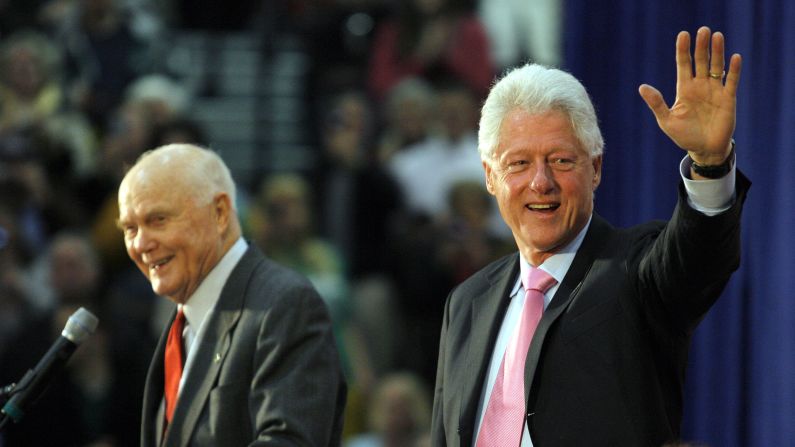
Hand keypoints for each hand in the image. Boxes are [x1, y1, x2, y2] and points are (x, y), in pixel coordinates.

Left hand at [639, 26, 741, 164]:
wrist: (704, 150)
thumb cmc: (684, 135)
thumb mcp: (667, 120)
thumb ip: (657, 103)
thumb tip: (642, 87)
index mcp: (685, 89)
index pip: (683, 65)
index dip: (683, 50)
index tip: (683, 34)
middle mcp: (700, 86)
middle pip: (701, 61)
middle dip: (701, 46)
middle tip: (703, 30)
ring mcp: (715, 91)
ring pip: (717, 67)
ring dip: (717, 52)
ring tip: (717, 36)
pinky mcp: (728, 99)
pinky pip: (731, 82)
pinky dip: (734, 70)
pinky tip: (735, 57)